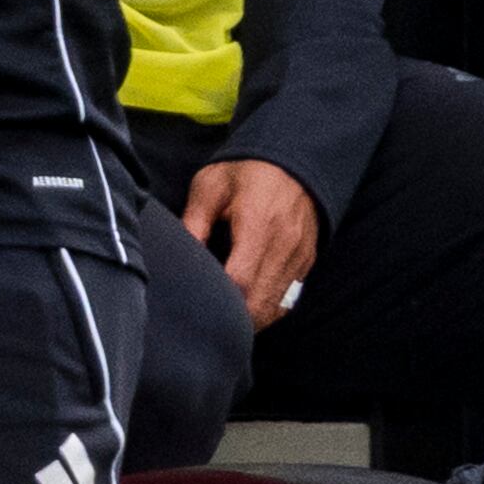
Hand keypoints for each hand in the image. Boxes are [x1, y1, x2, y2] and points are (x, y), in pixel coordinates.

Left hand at [182, 158, 322, 330]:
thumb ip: (193, 222)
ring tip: (222, 320)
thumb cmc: (246, 171)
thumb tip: (177, 257)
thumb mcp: (210, 186)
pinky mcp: (306, 262)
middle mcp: (284, 246)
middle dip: (233, 320)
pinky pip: (288, 299)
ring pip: (276, 307)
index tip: (195, 308)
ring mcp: (300, 256)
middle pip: (260, 304)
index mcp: (259, 225)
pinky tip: (245, 308)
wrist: (295, 159)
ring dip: (251, 319)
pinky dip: (267, 309)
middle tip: (204, 324)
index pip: (241, 281)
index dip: (218, 301)